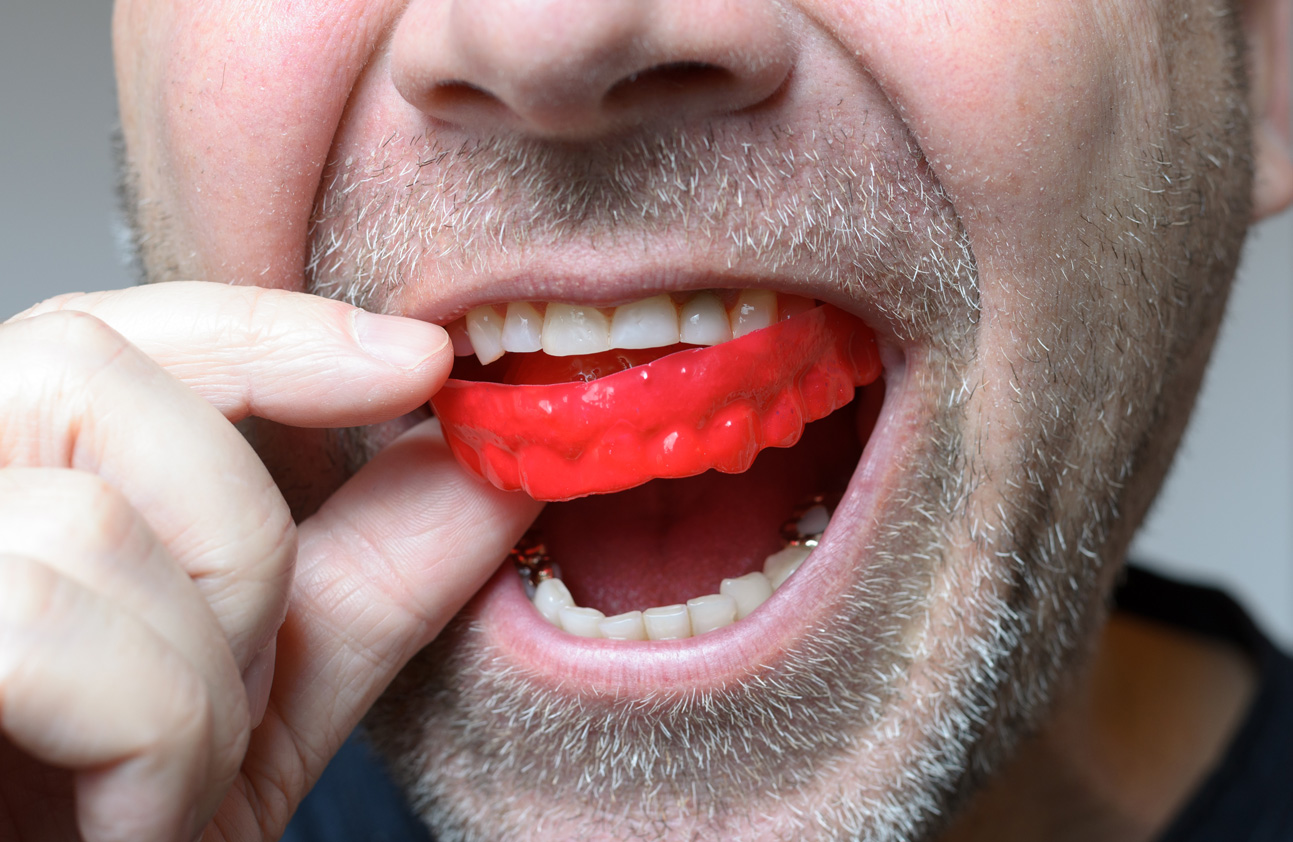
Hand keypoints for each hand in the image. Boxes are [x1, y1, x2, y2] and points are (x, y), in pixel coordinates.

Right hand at [0, 282, 540, 841]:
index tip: (421, 362)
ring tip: (165, 787)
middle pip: (91, 372)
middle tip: (241, 682)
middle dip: (234, 537)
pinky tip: (124, 822)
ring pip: (89, 522)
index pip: (108, 329)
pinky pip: (37, 629)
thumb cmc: (107, 829)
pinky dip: (146, 745)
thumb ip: (367, 570)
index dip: (268, 327)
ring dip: (196, 687)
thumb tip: (483, 469)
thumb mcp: (261, 694)